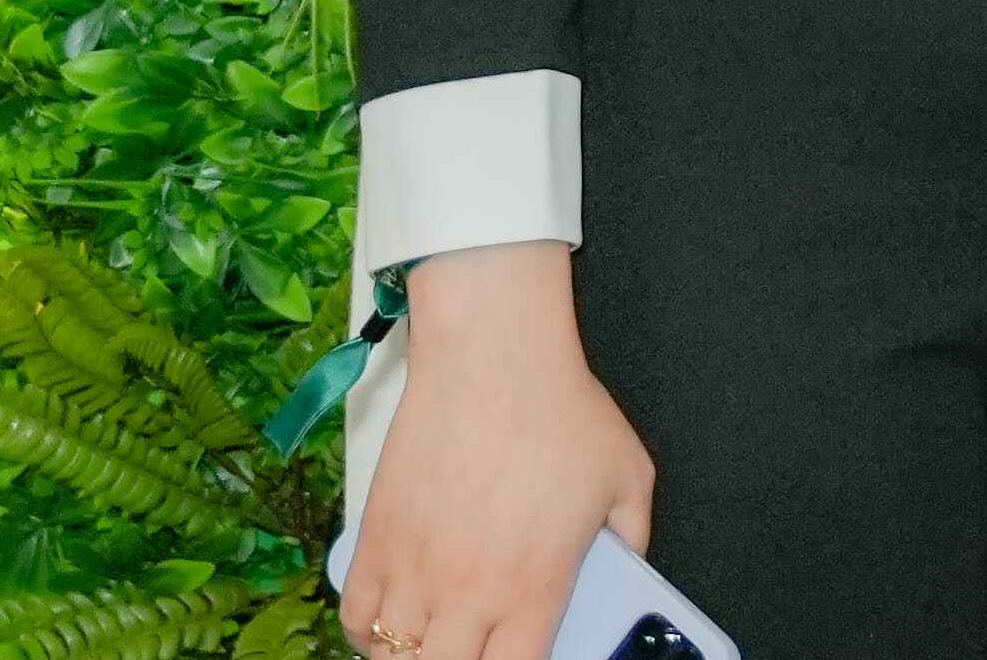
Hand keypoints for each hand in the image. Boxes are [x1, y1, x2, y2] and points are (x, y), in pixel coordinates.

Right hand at [338, 246, 645, 659]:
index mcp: (534, 587)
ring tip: (434, 640)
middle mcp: (468, 590)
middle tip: (474, 649)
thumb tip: (627, 567)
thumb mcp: (628, 478)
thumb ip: (631, 538)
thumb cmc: (561, 409)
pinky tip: (389, 624)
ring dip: (411, 653)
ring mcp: (414, 569)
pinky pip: (354, 616)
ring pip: (392, 655)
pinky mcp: (375, 538)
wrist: (494, 357)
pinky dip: (366, 632)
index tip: (516, 657)